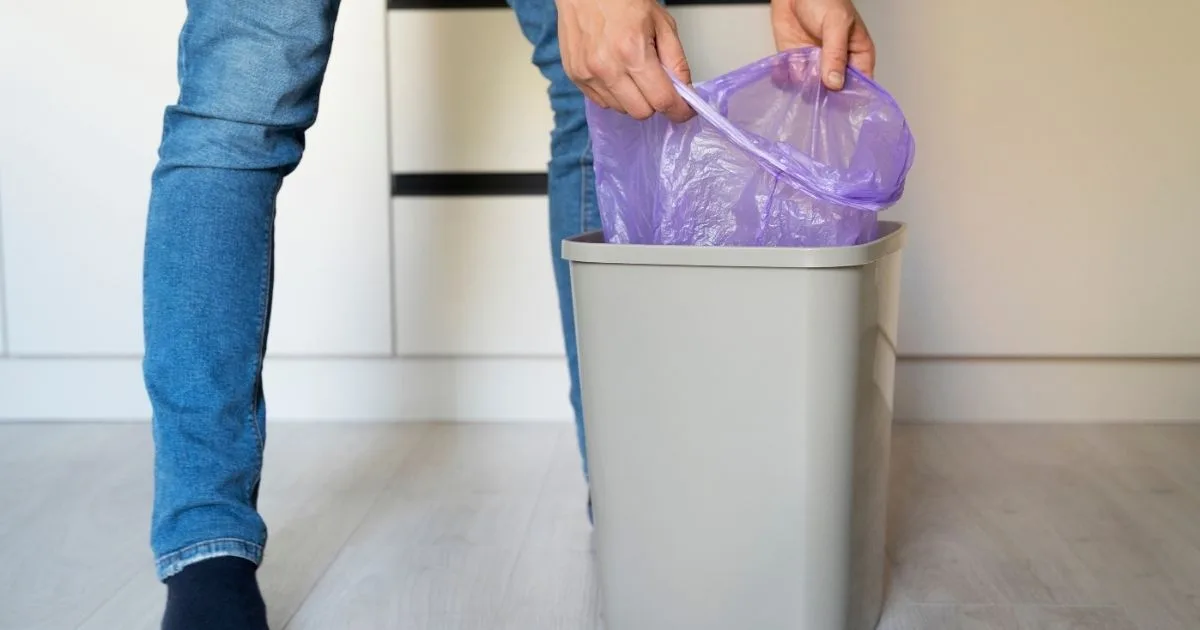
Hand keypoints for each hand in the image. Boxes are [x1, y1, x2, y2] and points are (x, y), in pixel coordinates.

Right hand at [556, 0, 694, 121]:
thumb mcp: (661, 23)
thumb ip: (676, 60)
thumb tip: (685, 91)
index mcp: (632, 51)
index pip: (662, 100)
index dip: (678, 110)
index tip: (684, 111)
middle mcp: (607, 68)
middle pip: (641, 112)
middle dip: (655, 103)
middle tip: (658, 85)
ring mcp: (588, 75)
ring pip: (621, 110)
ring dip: (633, 99)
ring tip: (632, 72)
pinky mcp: (575, 76)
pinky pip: (602, 102)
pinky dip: (614, 95)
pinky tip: (616, 73)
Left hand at [770, 0, 874, 89]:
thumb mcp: (836, 23)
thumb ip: (835, 53)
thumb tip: (835, 83)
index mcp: (857, 55)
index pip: (860, 85)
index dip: (850, 97)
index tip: (838, 103)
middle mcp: (836, 64)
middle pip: (834, 93)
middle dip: (823, 94)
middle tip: (814, 85)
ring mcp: (816, 65)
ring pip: (811, 89)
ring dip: (802, 84)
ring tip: (798, 68)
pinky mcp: (796, 63)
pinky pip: (791, 79)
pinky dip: (785, 78)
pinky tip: (784, 68)